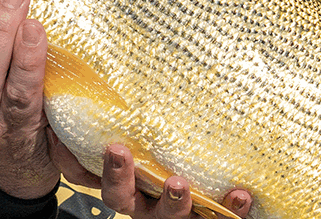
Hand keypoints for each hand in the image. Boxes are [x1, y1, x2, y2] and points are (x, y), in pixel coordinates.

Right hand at [52, 136, 254, 217]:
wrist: (174, 170)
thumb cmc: (138, 153)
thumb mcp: (116, 145)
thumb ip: (96, 136)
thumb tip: (80, 112)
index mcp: (130, 194)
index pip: (117, 192)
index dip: (116, 175)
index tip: (117, 149)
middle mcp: (153, 207)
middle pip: (155, 213)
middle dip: (167, 199)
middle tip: (175, 181)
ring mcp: (181, 212)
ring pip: (186, 217)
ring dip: (196, 205)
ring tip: (207, 188)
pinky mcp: (208, 212)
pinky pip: (220, 215)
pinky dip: (232, 209)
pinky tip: (240, 195)